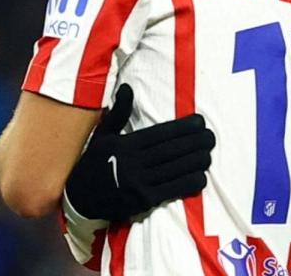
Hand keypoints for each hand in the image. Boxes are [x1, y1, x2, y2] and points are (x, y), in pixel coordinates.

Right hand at [65, 84, 214, 221]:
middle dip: (195, 143)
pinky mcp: (142, 202)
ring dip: (196, 162)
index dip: (183, 128)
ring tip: (209, 154)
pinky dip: (188, 183)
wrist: (78, 199)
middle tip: (212, 137)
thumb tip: (127, 88)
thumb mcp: (102, 136)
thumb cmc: (93, 164)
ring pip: (174, 170)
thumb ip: (118, 113)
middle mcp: (133, 163)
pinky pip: (171, 190)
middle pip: (171, 151)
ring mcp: (138, 184)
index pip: (160, 134)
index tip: (200, 122)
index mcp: (125, 144)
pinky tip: (200, 177)